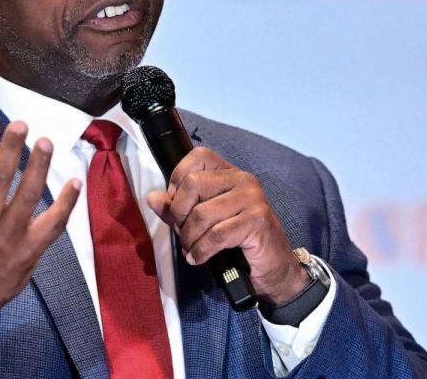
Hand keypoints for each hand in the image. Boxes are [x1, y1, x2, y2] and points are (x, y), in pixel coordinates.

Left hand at [145, 147, 307, 304]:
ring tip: (191, 249)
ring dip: (189, 238)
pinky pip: (216, 235)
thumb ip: (177, 209)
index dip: (178, 179)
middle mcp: (243, 180)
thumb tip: (151, 197)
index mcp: (230, 173)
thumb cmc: (239, 243)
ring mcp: (252, 199)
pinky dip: (201, 250)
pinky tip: (199, 258)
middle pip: (193, 184)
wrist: (275, 269)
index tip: (177, 205)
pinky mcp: (257, 221)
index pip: (198, 156)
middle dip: (179, 214)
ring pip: (202, 213)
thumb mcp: (203, 222)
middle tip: (182, 232)